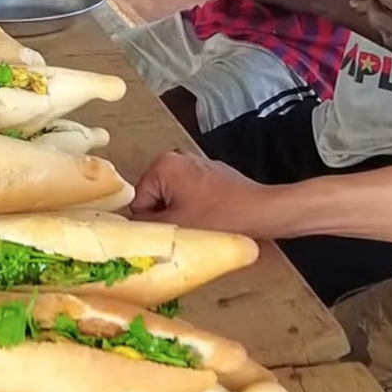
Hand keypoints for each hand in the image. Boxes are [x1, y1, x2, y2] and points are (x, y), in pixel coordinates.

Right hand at [130, 150, 280, 237]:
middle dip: (164, 216)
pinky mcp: (212, 175)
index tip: (162, 234)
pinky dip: (195, 208)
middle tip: (182, 231)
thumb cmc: (223, 217)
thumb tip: (128, 228)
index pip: (137, 199)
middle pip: (154, 196)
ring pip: (173, 197)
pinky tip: (208, 220)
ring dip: (180, 214)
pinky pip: (191, 194)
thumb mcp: (177, 225)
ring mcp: (197, 164)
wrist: (263, 212)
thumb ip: (145, 225)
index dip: (147, 222)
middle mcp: (178, 157)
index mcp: (164, 165)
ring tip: (197, 226)